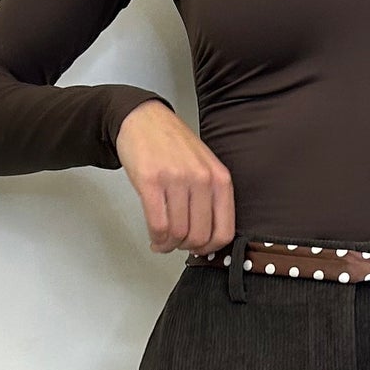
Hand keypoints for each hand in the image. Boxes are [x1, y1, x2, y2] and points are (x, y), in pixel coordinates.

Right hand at [114, 101, 235, 255]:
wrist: (144, 120)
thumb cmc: (173, 144)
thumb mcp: (205, 167)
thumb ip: (211, 198)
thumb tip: (208, 237)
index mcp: (220, 178)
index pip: (224, 231)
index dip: (209, 249)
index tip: (198, 250)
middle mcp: (201, 179)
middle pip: (199, 237)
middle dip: (185, 247)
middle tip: (176, 244)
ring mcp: (176, 179)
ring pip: (177, 233)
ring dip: (168, 244)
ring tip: (162, 241)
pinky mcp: (151, 181)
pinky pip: (158, 224)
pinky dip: (155, 237)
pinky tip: (154, 236)